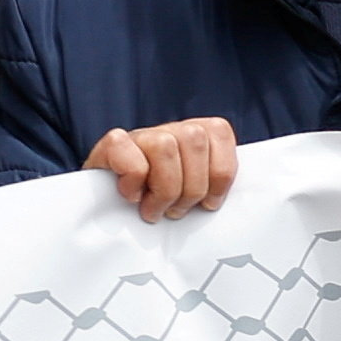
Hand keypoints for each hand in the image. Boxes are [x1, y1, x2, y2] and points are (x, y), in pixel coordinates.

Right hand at [89, 119, 239, 219]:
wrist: (107, 206)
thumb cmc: (158, 205)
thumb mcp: (193, 196)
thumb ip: (214, 189)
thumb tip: (232, 204)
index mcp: (196, 135)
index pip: (220, 133)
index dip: (220, 174)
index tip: (209, 204)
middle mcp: (169, 130)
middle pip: (195, 140)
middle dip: (191, 188)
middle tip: (176, 211)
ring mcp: (140, 135)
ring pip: (166, 147)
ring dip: (164, 189)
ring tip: (155, 209)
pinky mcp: (112, 145)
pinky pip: (130, 155)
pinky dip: (134, 181)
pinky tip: (131, 195)